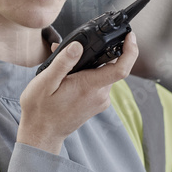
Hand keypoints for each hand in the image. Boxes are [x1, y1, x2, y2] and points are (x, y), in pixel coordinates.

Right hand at [17, 33, 138, 153]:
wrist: (41, 133)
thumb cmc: (41, 109)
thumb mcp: (45, 82)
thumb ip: (63, 62)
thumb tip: (77, 45)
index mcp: (89, 87)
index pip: (121, 69)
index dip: (130, 50)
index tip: (130, 38)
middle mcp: (99, 95)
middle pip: (110, 67)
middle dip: (96, 54)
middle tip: (75, 50)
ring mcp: (99, 101)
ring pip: (103, 75)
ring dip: (89, 66)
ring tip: (66, 69)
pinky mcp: (96, 104)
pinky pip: (97, 84)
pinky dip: (87, 76)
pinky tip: (70, 79)